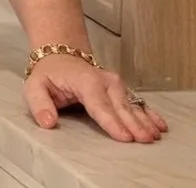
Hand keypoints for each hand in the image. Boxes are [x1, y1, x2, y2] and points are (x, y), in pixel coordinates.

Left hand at [24, 55, 167, 142]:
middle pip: (120, 105)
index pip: (99, 104)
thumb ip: (40, 105)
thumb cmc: (49, 74)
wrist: (61, 54)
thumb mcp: (35, 86)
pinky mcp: (121, 88)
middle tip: (145, 140)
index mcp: (84, 81)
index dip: (112, 121)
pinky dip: (149, 113)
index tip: (125, 136)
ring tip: (155, 135)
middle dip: (134, 123)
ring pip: (132, 103)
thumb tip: (48, 122)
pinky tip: (160, 124)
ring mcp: (115, 83)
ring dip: (145, 120)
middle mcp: (104, 81)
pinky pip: (137, 101)